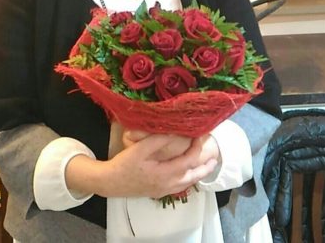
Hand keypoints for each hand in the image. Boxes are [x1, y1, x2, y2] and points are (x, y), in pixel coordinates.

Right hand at [103, 133, 218, 197]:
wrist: (110, 183)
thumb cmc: (124, 164)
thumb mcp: (140, 149)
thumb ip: (159, 140)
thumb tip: (175, 132)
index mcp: (166, 174)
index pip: (189, 160)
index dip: (197, 148)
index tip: (202, 135)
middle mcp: (168, 184)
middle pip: (193, 176)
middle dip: (205, 167)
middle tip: (215, 158)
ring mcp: (164, 190)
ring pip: (187, 183)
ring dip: (198, 174)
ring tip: (205, 166)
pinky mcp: (158, 192)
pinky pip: (180, 186)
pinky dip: (188, 178)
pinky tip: (187, 173)